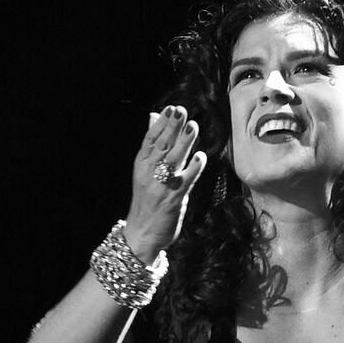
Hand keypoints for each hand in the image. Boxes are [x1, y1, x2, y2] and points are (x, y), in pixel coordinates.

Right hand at [124, 105, 206, 260]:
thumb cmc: (146, 200)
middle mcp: (149, 173)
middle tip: (182, 111)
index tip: (171, 108)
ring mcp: (161, 186)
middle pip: (161, 146)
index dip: (161, 123)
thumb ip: (152, 145)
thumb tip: (153, 117)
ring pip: (173, 160)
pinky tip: (201, 157)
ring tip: (193, 127)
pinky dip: (194, 168)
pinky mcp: (174, 199)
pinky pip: (185, 180)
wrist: (141, 234)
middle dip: (172, 128)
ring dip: (183, 143)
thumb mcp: (144, 170)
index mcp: (141, 164)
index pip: (150, 140)